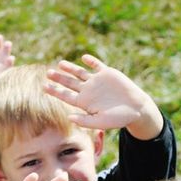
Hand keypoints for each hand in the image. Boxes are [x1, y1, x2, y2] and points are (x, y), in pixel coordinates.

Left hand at [45, 55, 160, 135]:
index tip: (44, 86)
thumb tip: (69, 118)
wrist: (136, 109)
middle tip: (48, 73)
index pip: (66, 95)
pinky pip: (96, 65)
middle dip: (59, 78)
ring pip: (80, 73)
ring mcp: (97, 81)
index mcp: (85, 102)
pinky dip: (90, 61)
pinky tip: (83, 58)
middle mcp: (89, 90)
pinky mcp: (107, 73)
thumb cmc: (119, 118)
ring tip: (60, 63)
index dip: (55, 91)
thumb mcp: (101, 122)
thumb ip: (85, 120)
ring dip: (70, 68)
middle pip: (70, 83)